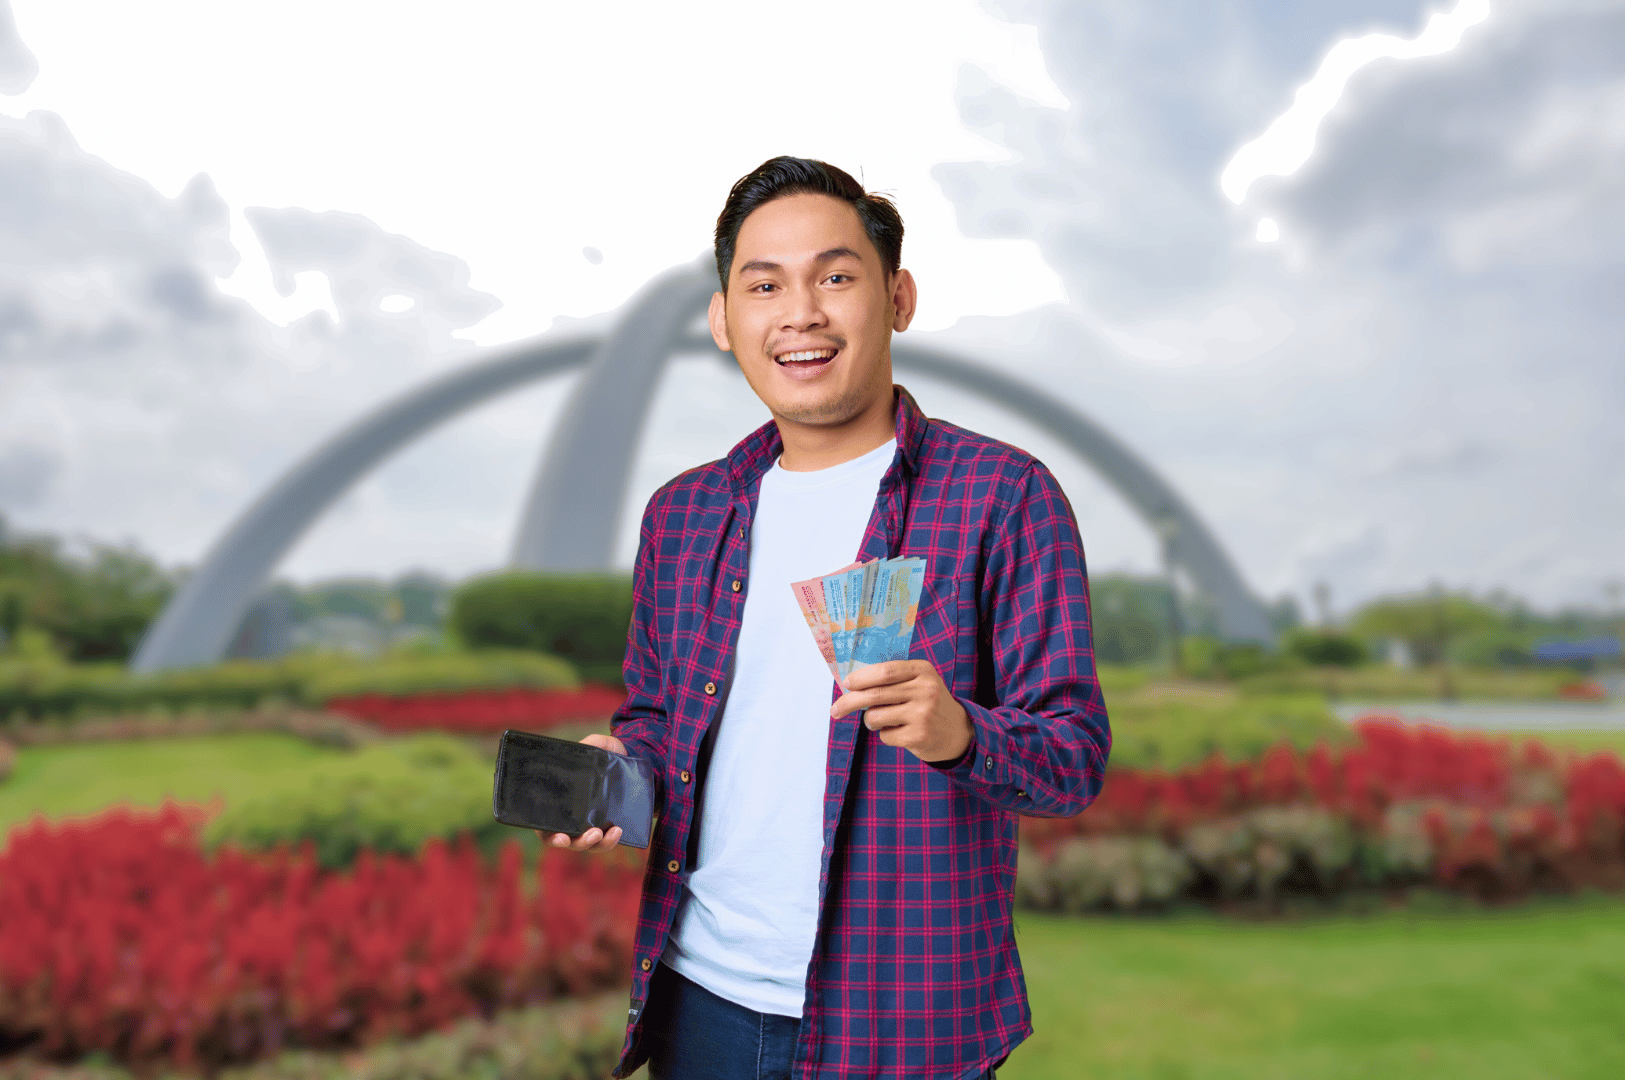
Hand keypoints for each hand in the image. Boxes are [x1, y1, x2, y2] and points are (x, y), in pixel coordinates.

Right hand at [538, 733, 626, 851]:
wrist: (631, 760)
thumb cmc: (605, 754)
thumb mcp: (598, 745)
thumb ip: (590, 744)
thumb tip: (581, 748)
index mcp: (559, 801)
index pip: (546, 826)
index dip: (549, 835)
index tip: (560, 837)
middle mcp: (572, 817)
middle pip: (567, 840)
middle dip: (576, 843)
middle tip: (590, 835)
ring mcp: (589, 825)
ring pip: (587, 845)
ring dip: (595, 844)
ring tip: (603, 833)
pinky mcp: (607, 827)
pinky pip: (605, 843)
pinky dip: (610, 841)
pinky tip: (618, 831)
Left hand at [831, 660, 972, 763]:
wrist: (958, 732)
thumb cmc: (928, 703)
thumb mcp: (919, 682)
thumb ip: (893, 679)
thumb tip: (851, 683)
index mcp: (922, 670)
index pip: (885, 671)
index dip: (861, 678)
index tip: (846, 684)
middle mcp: (925, 690)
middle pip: (874, 694)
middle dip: (849, 702)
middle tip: (835, 709)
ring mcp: (923, 714)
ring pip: (875, 716)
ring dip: (870, 721)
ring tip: (881, 721)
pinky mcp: (919, 736)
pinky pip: (885, 735)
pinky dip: (885, 735)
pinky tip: (900, 732)